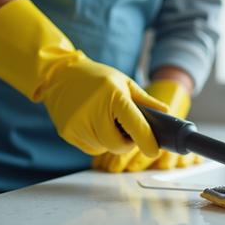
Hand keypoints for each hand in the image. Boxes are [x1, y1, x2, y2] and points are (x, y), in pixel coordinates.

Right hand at [0, 0, 167, 155]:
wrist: (60, 74)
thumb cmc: (96, 78)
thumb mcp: (123, 82)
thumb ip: (144, 100)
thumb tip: (164, 112)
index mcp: (113, 96)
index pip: (134, 124)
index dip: (146, 140)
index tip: (154, 151)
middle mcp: (93, 110)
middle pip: (116, 145)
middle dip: (126, 144)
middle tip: (128, 134)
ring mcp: (77, 122)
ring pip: (102, 148)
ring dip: (109, 142)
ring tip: (105, 122)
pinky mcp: (66, 131)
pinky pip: (89, 148)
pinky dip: (95, 141)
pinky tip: (93, 125)